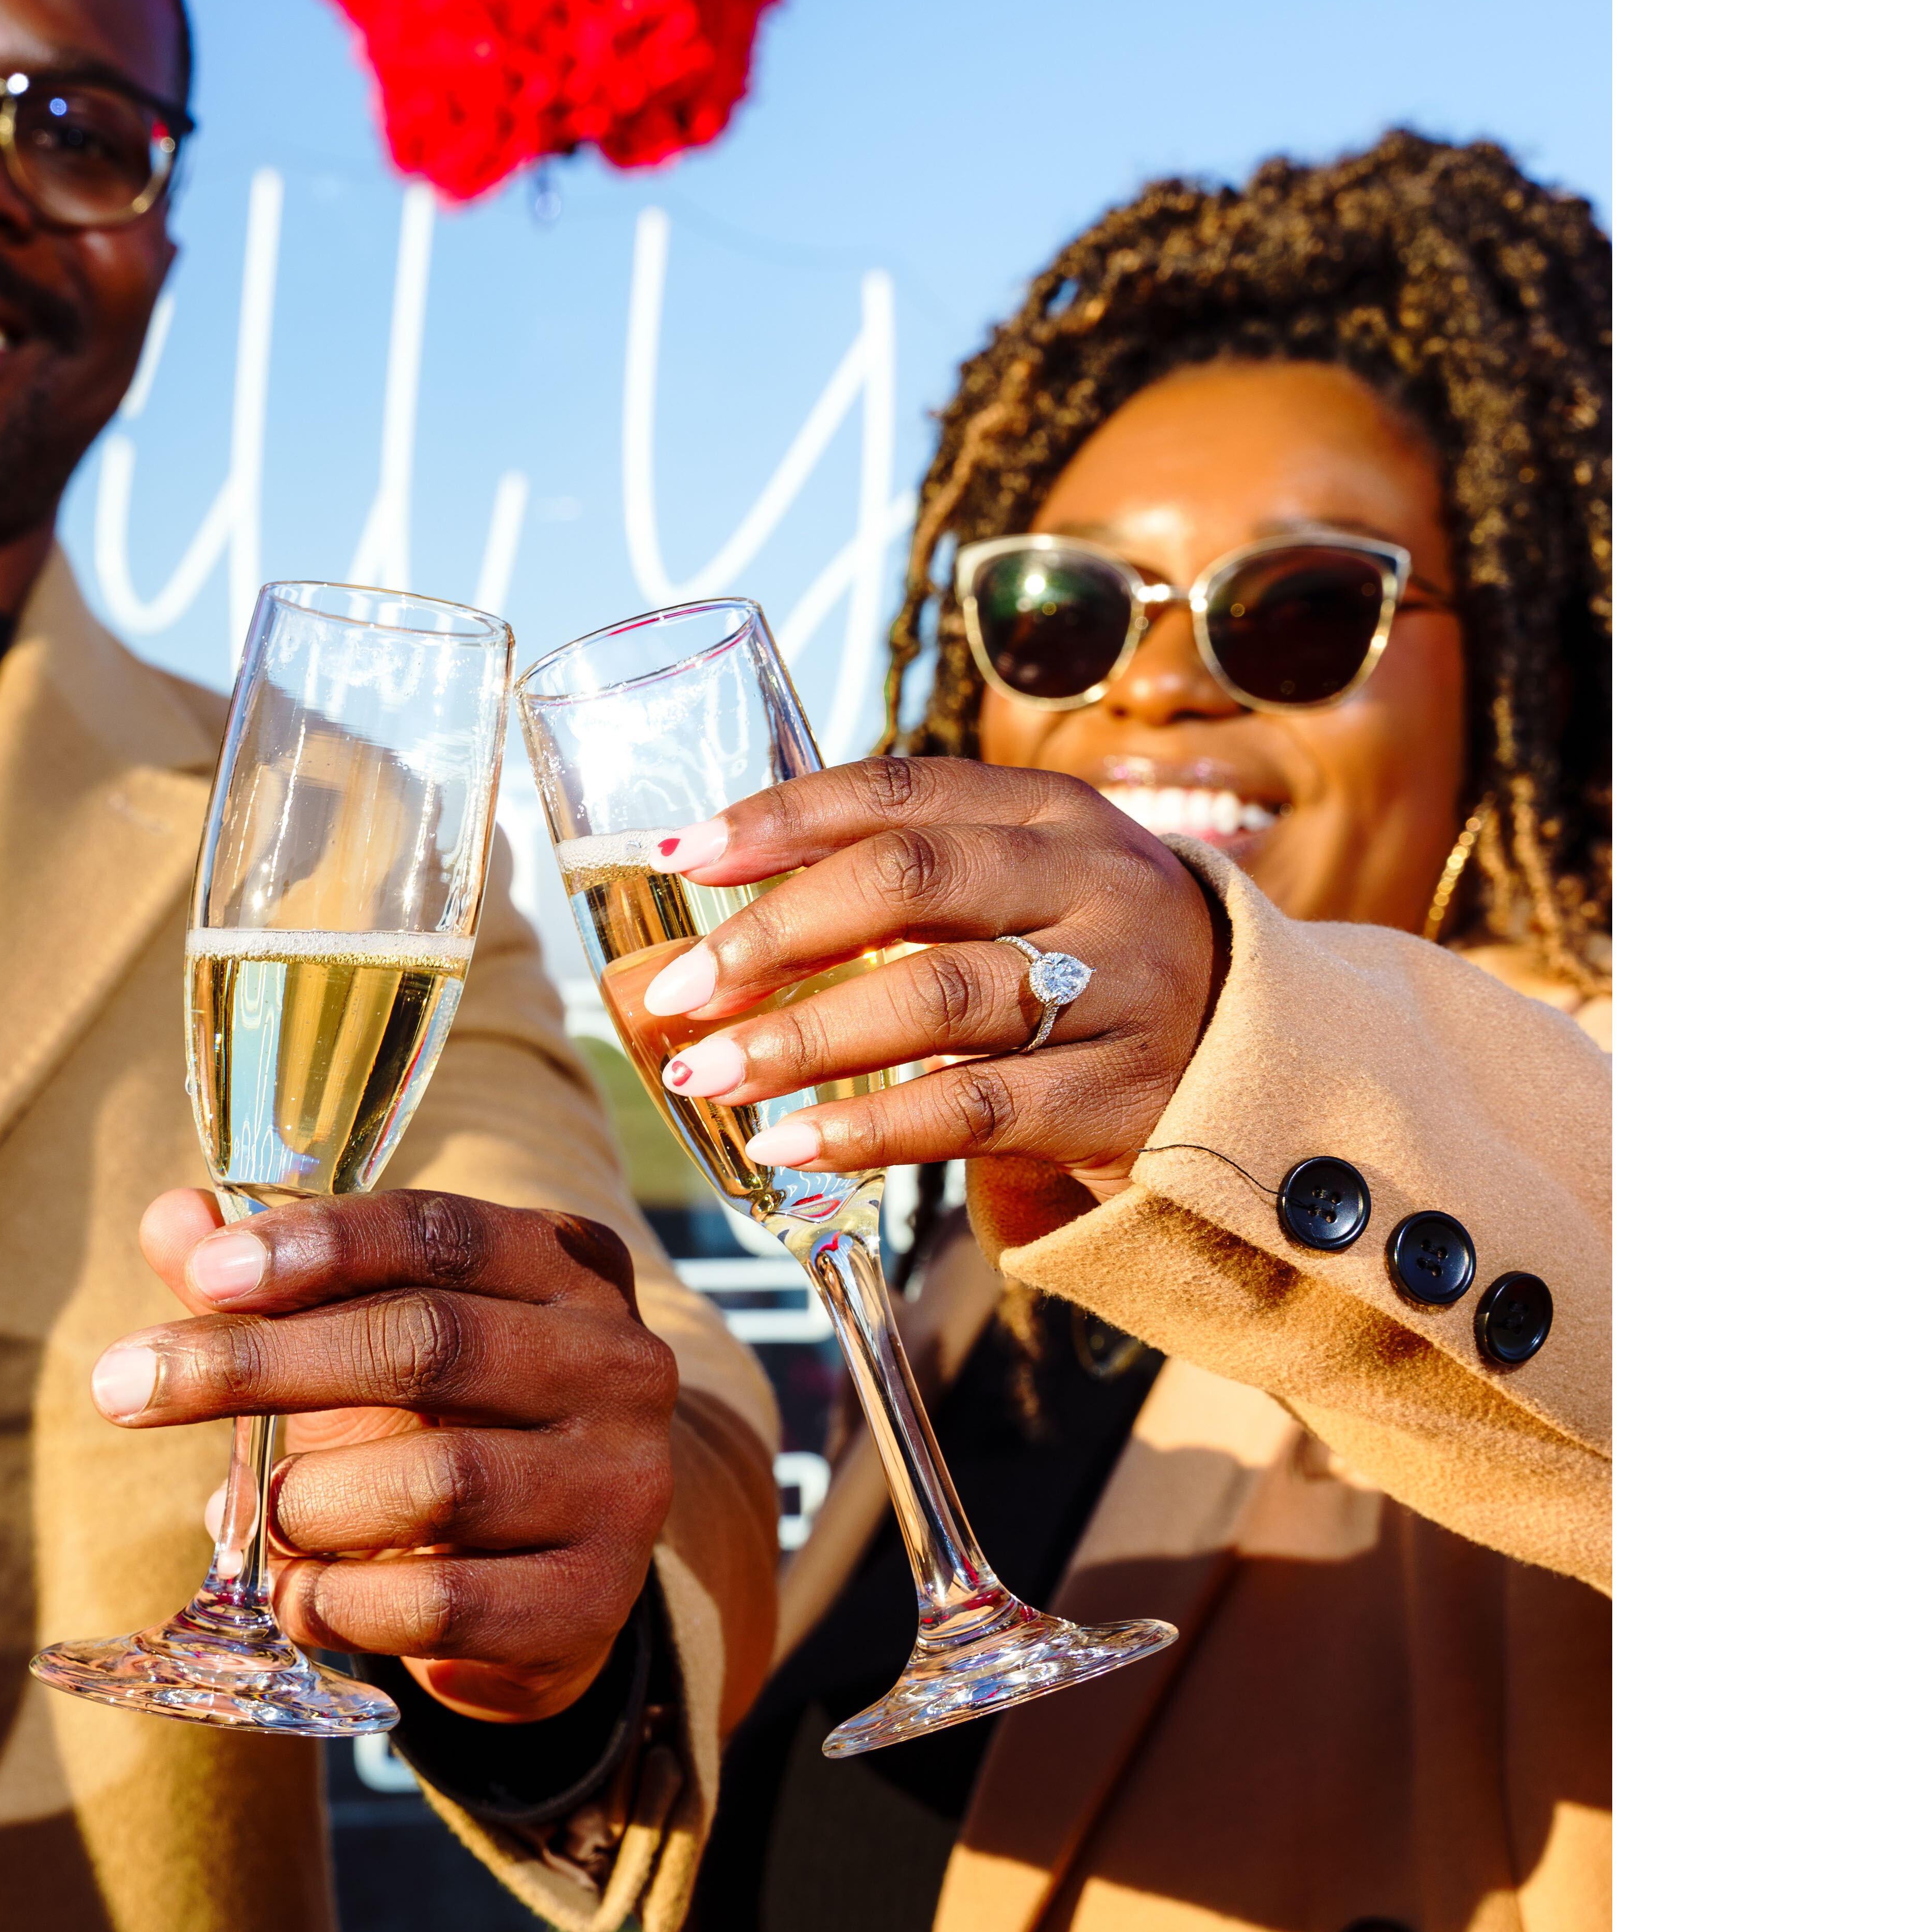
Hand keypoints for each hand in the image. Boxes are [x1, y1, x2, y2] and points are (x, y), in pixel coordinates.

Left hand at [97, 1187, 679, 1723]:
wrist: (550, 1575)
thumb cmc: (438, 1423)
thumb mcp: (363, 1336)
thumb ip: (274, 1279)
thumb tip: (172, 1219)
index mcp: (568, 1265)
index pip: (439, 1231)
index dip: (318, 1245)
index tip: (202, 1274)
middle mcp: (616, 1364)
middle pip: (428, 1344)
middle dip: (261, 1364)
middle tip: (126, 1386)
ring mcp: (620, 1487)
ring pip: (437, 1483)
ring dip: (303, 1501)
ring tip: (248, 1513)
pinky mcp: (592, 1605)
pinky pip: (441, 1606)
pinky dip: (336, 1600)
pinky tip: (293, 1594)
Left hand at [636, 756, 1223, 1234]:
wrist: (1250, 1063)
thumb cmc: (1081, 967)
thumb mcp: (1018, 890)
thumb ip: (897, 887)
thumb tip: (702, 927)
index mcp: (1053, 812)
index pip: (901, 789)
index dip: (784, 817)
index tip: (686, 856)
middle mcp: (1095, 882)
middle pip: (912, 880)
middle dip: (777, 933)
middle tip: (681, 988)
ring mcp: (1120, 988)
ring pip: (937, 996)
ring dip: (803, 1039)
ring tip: (707, 1072)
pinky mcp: (1122, 1095)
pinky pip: (975, 1108)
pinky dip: (869, 1127)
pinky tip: (789, 1142)